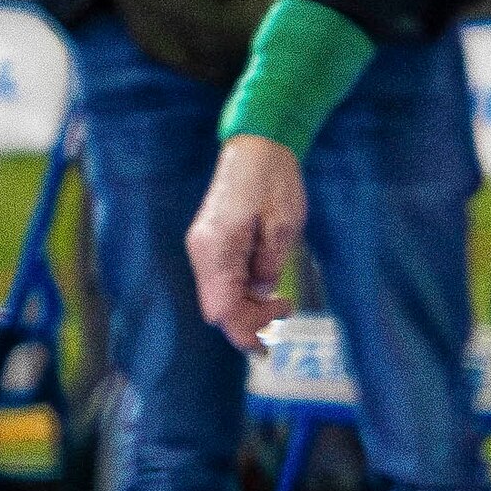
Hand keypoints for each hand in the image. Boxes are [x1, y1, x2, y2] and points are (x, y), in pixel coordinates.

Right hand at [186, 133, 311, 351]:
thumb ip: (269, 266)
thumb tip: (260, 295)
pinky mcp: (211, 243)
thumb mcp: (283, 228)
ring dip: (248, 307)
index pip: (222, 310)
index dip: (245, 331)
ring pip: (220, 297)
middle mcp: (203, 251)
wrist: (256, 146)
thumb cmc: (272, 180)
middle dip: (251, 321)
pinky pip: (223, 280)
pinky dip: (243, 292)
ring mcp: (204, 247)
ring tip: (283, 301)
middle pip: (219, 308)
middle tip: (288, 309)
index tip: (269, 343)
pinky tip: (266, 289)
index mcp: (217, 249)